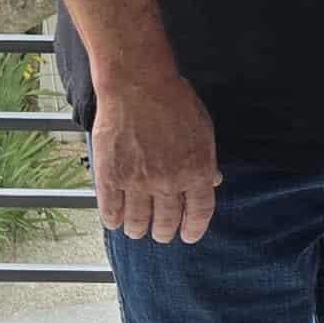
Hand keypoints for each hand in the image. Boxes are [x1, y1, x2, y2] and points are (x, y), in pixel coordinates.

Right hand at [93, 74, 219, 243]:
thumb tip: (212, 182)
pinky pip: (111, 210)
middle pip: (167, 222)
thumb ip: (206, 161)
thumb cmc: (174, 102)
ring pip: (138, 221)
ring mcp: (138, 182)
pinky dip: (114, 219)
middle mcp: (169, 183)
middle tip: (161, 234)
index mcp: (197, 171)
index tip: (188, 236)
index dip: (193, 229)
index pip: (199, 213)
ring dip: (138, 230)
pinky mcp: (111, 177)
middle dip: (164, 232)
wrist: (138, 86)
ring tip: (137, 231)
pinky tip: (115, 221)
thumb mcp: (203, 131)